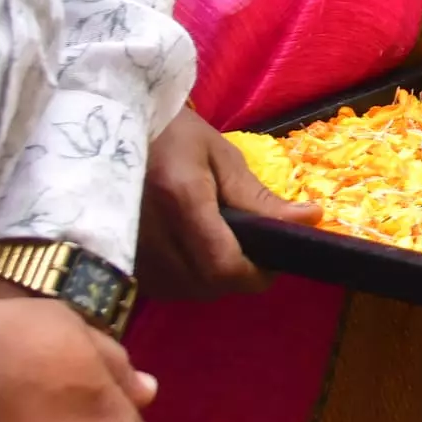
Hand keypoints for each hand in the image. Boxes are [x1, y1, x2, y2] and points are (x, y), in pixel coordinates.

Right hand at [135, 107, 301, 301]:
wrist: (111, 130)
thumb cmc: (173, 135)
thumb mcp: (221, 156)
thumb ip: (259, 196)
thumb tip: (310, 219)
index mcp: (181, 199)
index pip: (223, 265)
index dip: (255, 274)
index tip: (274, 262)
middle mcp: (151, 234)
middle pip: (206, 285)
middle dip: (238, 277)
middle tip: (254, 252)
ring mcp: (129, 252)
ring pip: (185, 291)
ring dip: (212, 280)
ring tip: (223, 248)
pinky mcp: (120, 260)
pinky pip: (163, 287)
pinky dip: (187, 277)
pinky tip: (193, 252)